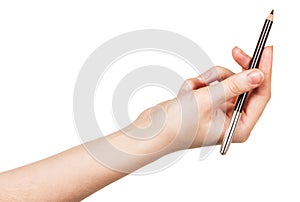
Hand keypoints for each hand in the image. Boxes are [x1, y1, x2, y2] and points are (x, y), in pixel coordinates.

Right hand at [132, 46, 272, 151]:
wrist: (151, 130)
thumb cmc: (176, 126)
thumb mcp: (207, 101)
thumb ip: (234, 86)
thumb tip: (258, 74)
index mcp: (238, 127)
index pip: (261, 96)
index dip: (264, 71)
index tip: (266, 50)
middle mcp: (231, 119)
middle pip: (244, 86)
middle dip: (233, 71)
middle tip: (236, 50)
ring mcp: (219, 110)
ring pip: (225, 81)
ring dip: (209, 80)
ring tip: (193, 89)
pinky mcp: (207, 102)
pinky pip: (210, 83)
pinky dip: (197, 84)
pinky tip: (185, 94)